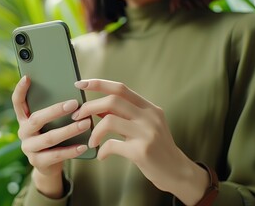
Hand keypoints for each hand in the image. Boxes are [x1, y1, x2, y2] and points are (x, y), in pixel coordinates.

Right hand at [11, 76, 90, 197]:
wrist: (49, 166)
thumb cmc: (52, 136)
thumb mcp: (50, 123)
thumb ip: (54, 112)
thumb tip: (74, 96)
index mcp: (24, 119)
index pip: (17, 102)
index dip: (20, 90)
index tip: (27, 77)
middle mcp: (23, 132)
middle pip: (37, 119)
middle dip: (56, 111)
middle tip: (74, 104)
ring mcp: (29, 148)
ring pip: (49, 138)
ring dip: (69, 130)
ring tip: (85, 124)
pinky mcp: (37, 162)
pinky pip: (56, 155)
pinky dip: (71, 150)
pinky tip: (83, 145)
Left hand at [73, 79, 208, 204]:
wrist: (177, 172)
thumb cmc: (155, 148)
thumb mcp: (143, 126)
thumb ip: (123, 115)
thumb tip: (96, 107)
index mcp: (149, 108)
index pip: (120, 88)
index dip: (98, 83)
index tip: (80, 83)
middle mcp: (149, 116)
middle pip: (112, 101)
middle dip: (89, 107)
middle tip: (78, 117)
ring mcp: (147, 133)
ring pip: (109, 120)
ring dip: (94, 131)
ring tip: (91, 141)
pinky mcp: (142, 151)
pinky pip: (112, 145)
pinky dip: (102, 150)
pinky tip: (101, 155)